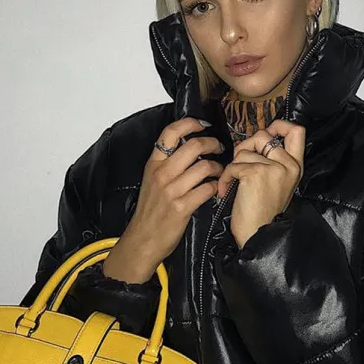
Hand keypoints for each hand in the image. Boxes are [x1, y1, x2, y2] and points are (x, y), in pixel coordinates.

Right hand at [103, 117, 224, 282]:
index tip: (203, 125)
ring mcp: (171, 191)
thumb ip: (167, 164)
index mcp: (153, 164)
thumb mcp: (151, 182)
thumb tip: (189, 148)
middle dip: (212, 143)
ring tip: (220, 171)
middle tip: (219, 147)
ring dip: (218, 167)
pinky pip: (207, 189)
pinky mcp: (182, 207)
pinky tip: (216, 189)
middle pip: (193, 146)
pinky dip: (216, 187)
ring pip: (204, 167)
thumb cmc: (150, 212)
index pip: (170, 133)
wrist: (142, 240)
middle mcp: (161, 174)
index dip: (190, 123)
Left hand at [215, 119, 304, 248]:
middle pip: (263, 135)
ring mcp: (273, 168)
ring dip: (234, 166)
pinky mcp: (255, 173)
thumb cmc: (262, 213)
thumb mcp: (277, 183)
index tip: (267, 133)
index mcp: (295, 166)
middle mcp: (288, 165)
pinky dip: (225, 178)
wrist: (258, 236)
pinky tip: (227, 192)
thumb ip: (272, 161)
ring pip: (244, 150)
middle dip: (246, 146)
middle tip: (240, 164)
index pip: (297, 130)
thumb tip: (254, 140)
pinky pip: (233, 165)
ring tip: (235, 184)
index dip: (280, 125)